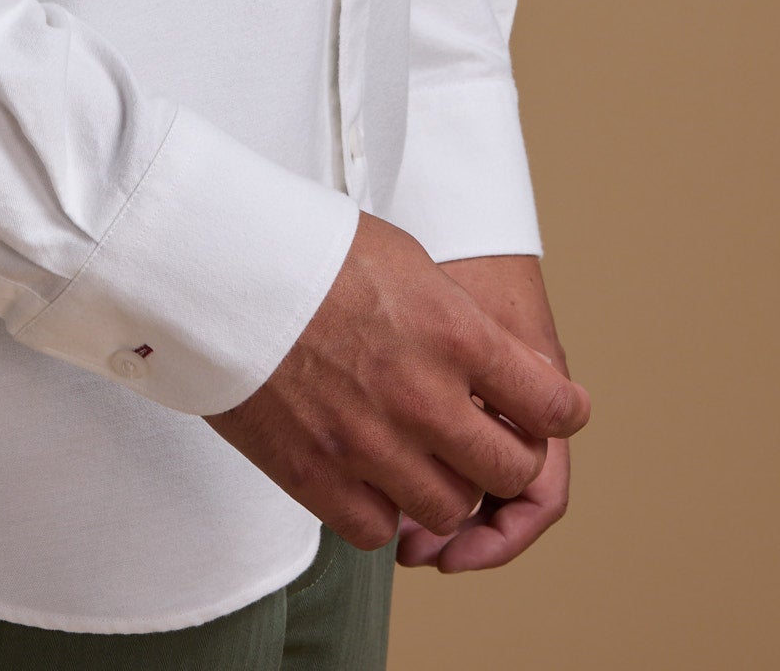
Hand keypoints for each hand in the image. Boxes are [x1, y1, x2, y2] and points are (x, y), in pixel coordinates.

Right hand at [205, 217, 589, 555]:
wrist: (220, 265)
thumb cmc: (311, 250)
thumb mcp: (408, 262)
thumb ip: (463, 325)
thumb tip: (506, 371)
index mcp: (454, 335)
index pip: (549, 405)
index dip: (558, 413)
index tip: (550, 412)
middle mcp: (423, 397)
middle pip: (510, 471)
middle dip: (508, 458)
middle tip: (486, 441)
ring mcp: (371, 444)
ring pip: (450, 510)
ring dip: (446, 488)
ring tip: (423, 457)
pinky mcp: (318, 476)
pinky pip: (378, 530)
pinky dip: (382, 511)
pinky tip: (371, 476)